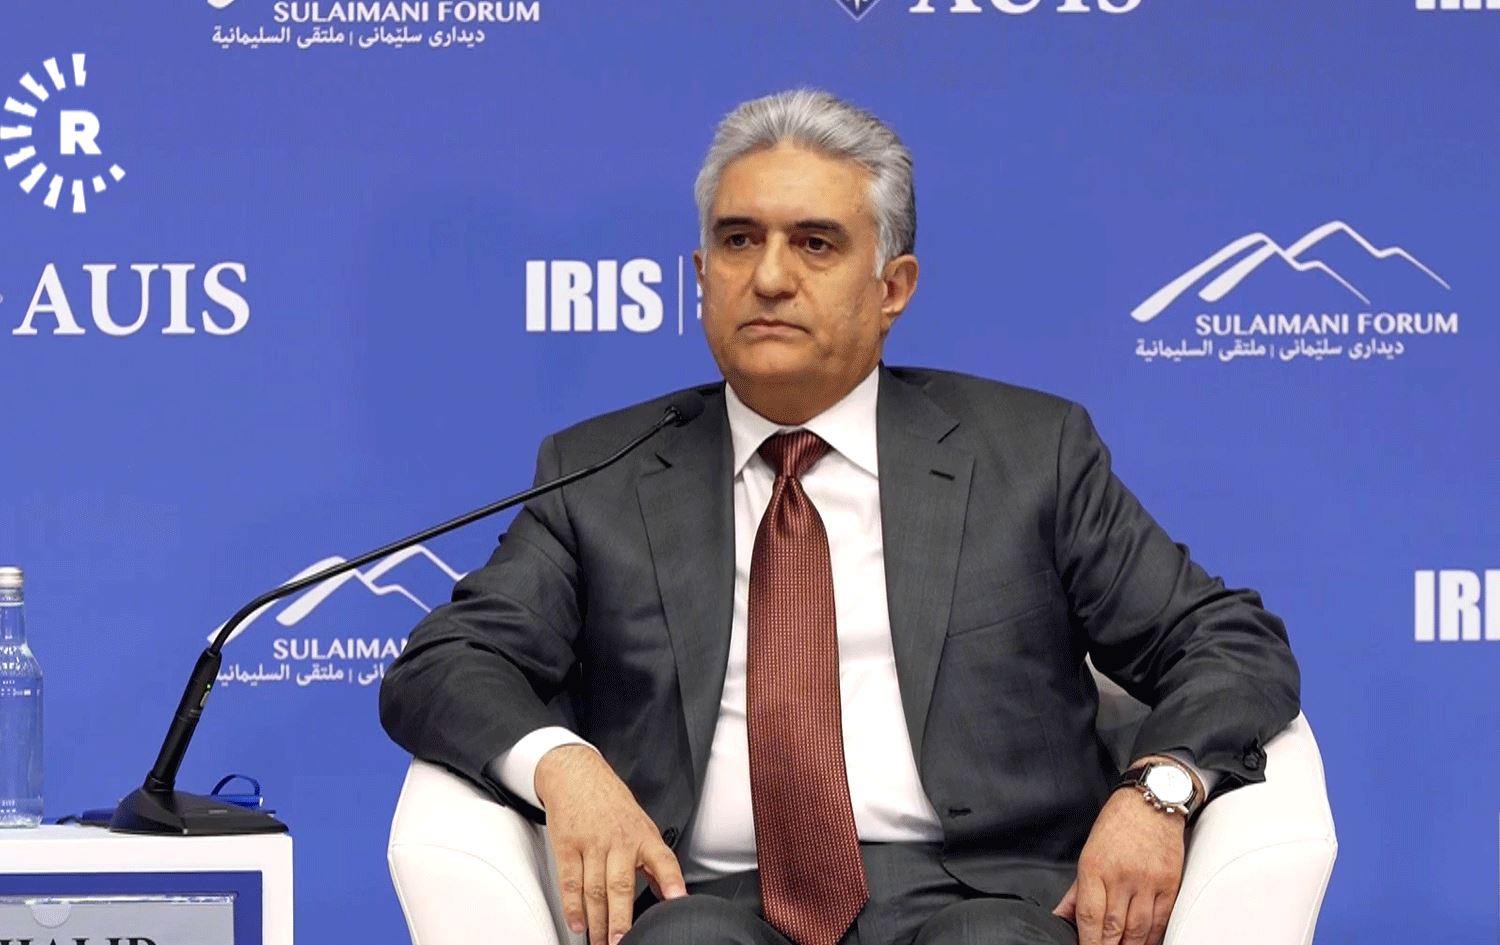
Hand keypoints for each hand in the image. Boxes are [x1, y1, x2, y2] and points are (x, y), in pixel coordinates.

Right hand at [535, 744, 686, 944]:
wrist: (576, 773)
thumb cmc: (610, 801)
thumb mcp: (641, 825)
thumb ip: (654, 861)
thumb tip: (670, 893)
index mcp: (642, 835)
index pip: (663, 860)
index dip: (672, 881)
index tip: (677, 900)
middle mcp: (619, 840)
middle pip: (620, 886)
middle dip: (621, 919)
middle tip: (621, 942)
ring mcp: (592, 843)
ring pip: (595, 890)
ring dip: (597, 922)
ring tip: (600, 941)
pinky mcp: (568, 845)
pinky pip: (570, 882)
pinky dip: (573, 907)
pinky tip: (577, 923)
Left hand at [1052, 775, 1186, 944]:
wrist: (1151, 802)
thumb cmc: (1117, 825)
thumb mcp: (1088, 853)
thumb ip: (1076, 891)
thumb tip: (1062, 917)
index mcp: (1095, 867)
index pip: (1089, 917)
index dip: (1087, 942)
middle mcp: (1122, 876)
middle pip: (1114, 928)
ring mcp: (1148, 881)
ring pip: (1138, 930)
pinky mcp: (1169, 884)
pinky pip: (1161, 921)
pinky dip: (1152, 938)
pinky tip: (1144, 943)